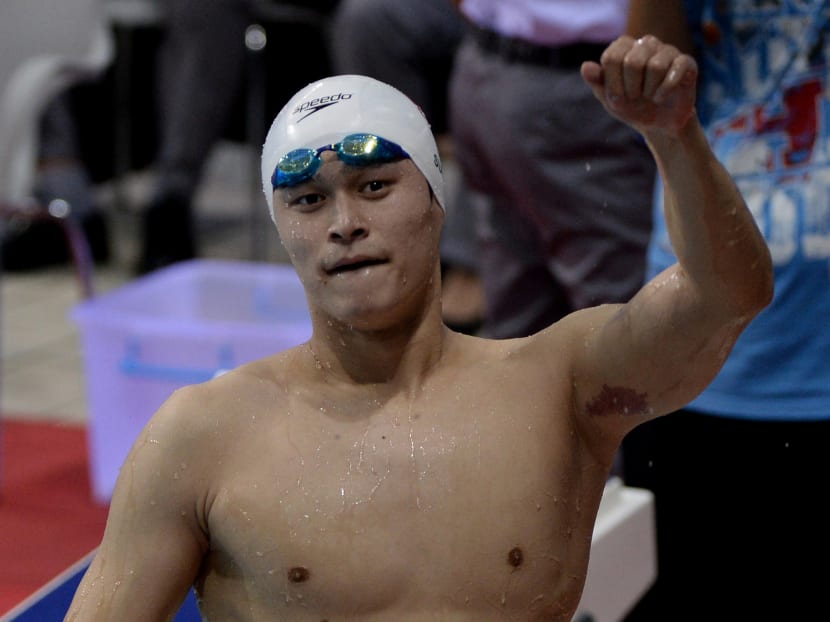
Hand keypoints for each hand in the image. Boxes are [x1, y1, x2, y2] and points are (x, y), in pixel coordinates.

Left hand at [580, 35, 697, 136]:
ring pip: (656, 66)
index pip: (612, 56)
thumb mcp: (610, 98)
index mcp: (624, 47)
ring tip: (650, 96)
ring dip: (649, 91)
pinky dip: (665, 91)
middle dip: (631, 89)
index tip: (617, 96)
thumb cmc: (631, 106)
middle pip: (633, 61)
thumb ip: (597, 82)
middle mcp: (646, 43)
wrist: (658, 124)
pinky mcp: (686, 62)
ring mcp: (668, 50)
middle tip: (635, 97)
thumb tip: (585, 66)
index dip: (613, 84)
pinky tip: (662, 97)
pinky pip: (676, 70)